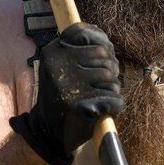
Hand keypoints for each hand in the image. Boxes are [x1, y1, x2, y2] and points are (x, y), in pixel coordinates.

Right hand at [10, 22, 122, 164]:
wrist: (49, 132)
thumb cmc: (64, 95)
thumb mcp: (63, 68)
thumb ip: (81, 51)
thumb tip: (107, 44)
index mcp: (52, 52)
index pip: (82, 31)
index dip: (99, 39)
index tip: (103, 52)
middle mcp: (57, 65)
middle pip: (103, 54)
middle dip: (110, 68)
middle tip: (101, 83)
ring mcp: (68, 86)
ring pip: (110, 77)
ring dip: (112, 89)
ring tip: (98, 97)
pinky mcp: (80, 106)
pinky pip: (114, 99)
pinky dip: (114, 106)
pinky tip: (102, 110)